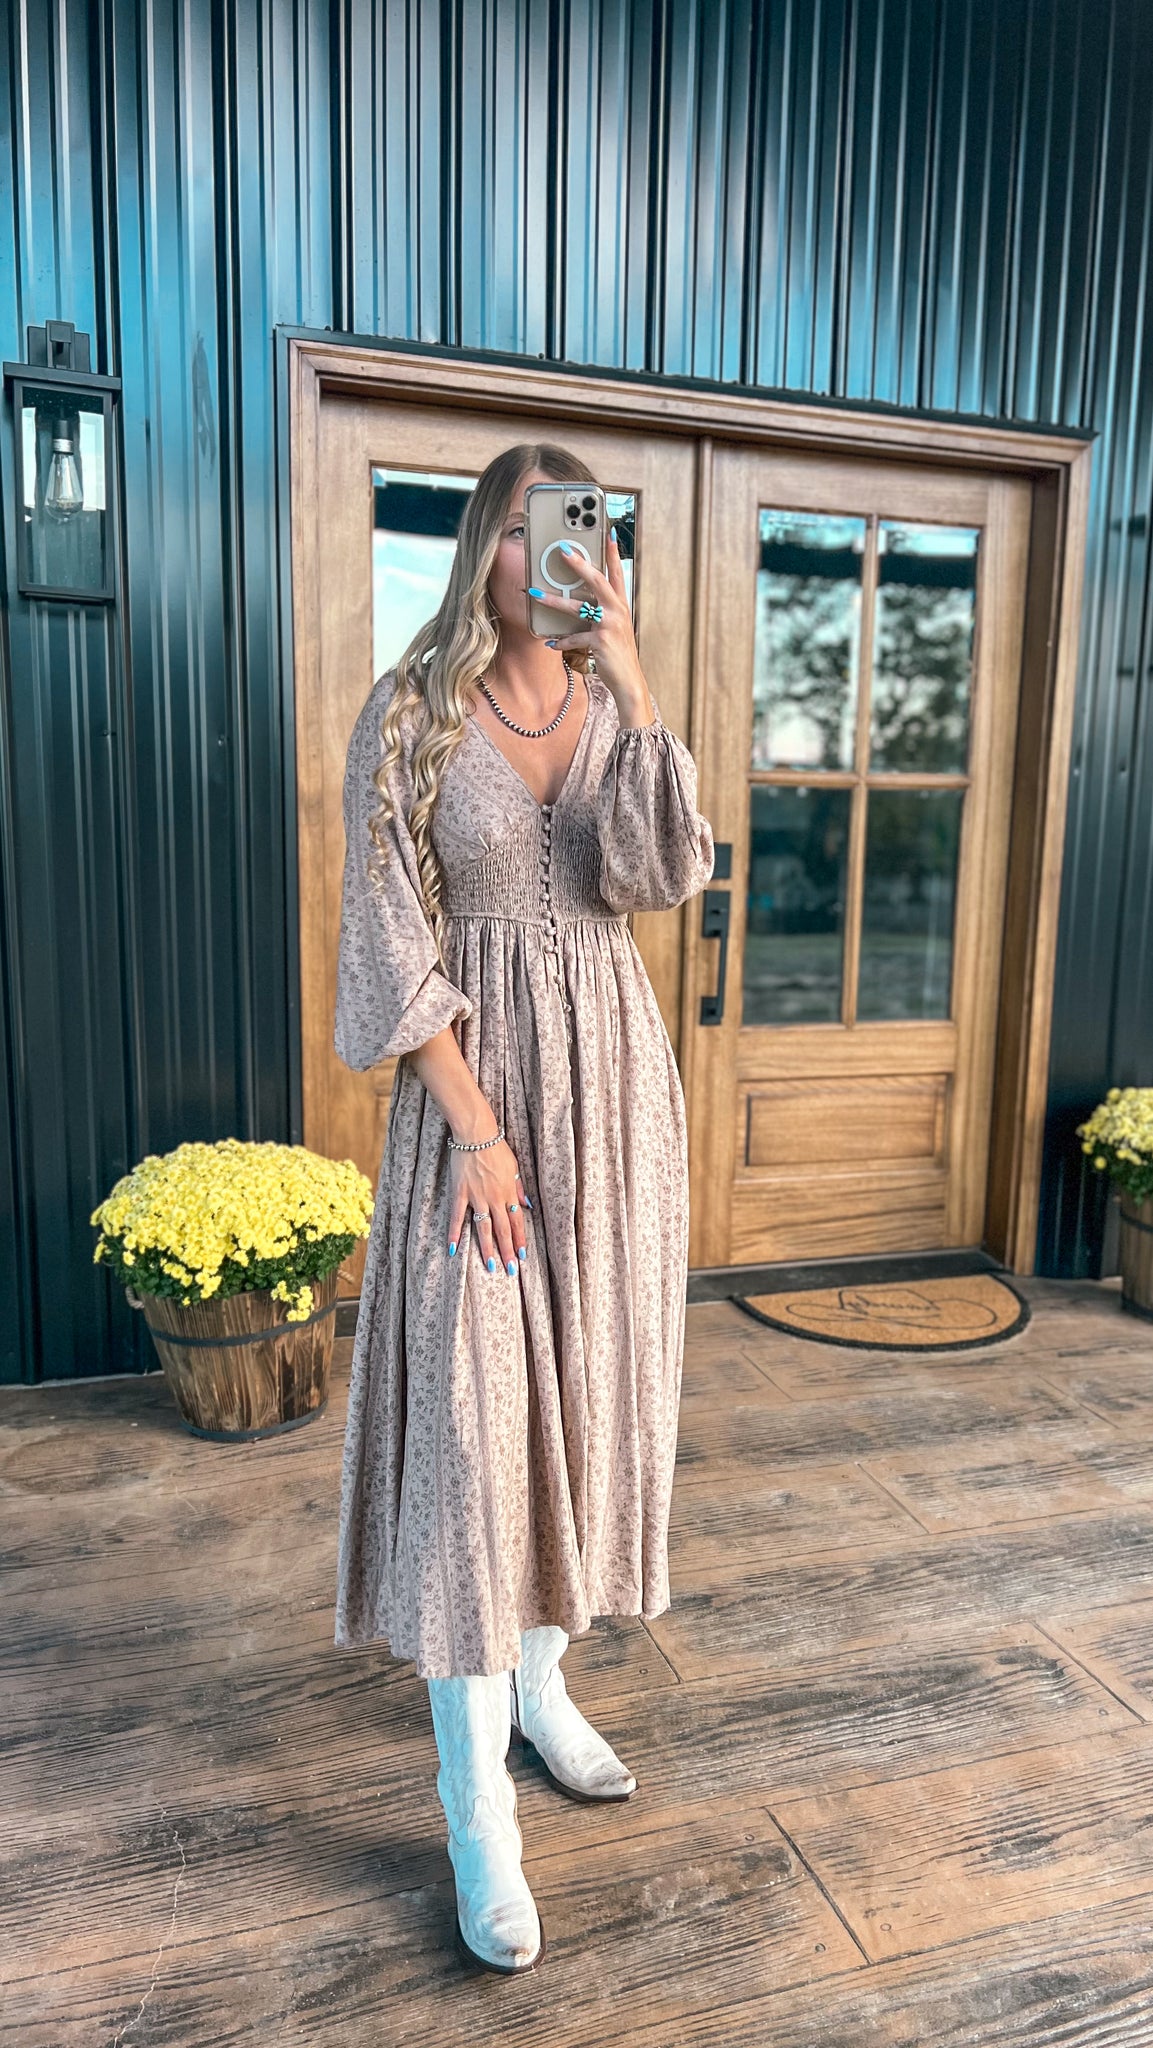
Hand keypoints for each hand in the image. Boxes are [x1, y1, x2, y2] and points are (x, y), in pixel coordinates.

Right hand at [446, 1137, 529, 1277]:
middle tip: (510, 1270)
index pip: (517, 1221)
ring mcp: (477, 1197)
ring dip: (487, 1248)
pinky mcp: (461, 1193)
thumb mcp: (514, 1166)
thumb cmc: (496, 1148)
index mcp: (509, 1192)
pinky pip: (458, 1216)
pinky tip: (453, 1249)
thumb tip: (528, 1204)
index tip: (522, 1256)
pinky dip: (455, 1233)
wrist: (476, 1135)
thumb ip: (519, 1187)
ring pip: (483, 1228)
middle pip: (503, 1229)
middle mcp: (495, 1198)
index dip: (520, 1239)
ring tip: (491, 1265)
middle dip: (508, 1251)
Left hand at [535, 530, 654, 725]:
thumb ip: (602, 612)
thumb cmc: (618, 653)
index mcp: (621, 605)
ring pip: (578, 607)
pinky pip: (575, 637)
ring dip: (554, 601)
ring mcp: (610, 626)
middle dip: (579, 564)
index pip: (617, 573)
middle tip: (563, 550)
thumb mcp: (614, 628)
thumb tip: (581, 601)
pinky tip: (550, 643)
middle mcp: (617, 611)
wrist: (629, 680)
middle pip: (597, 580)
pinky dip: (561, 641)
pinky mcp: (600, 642)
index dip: (613, 553)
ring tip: (536, 595)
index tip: (609, 533)